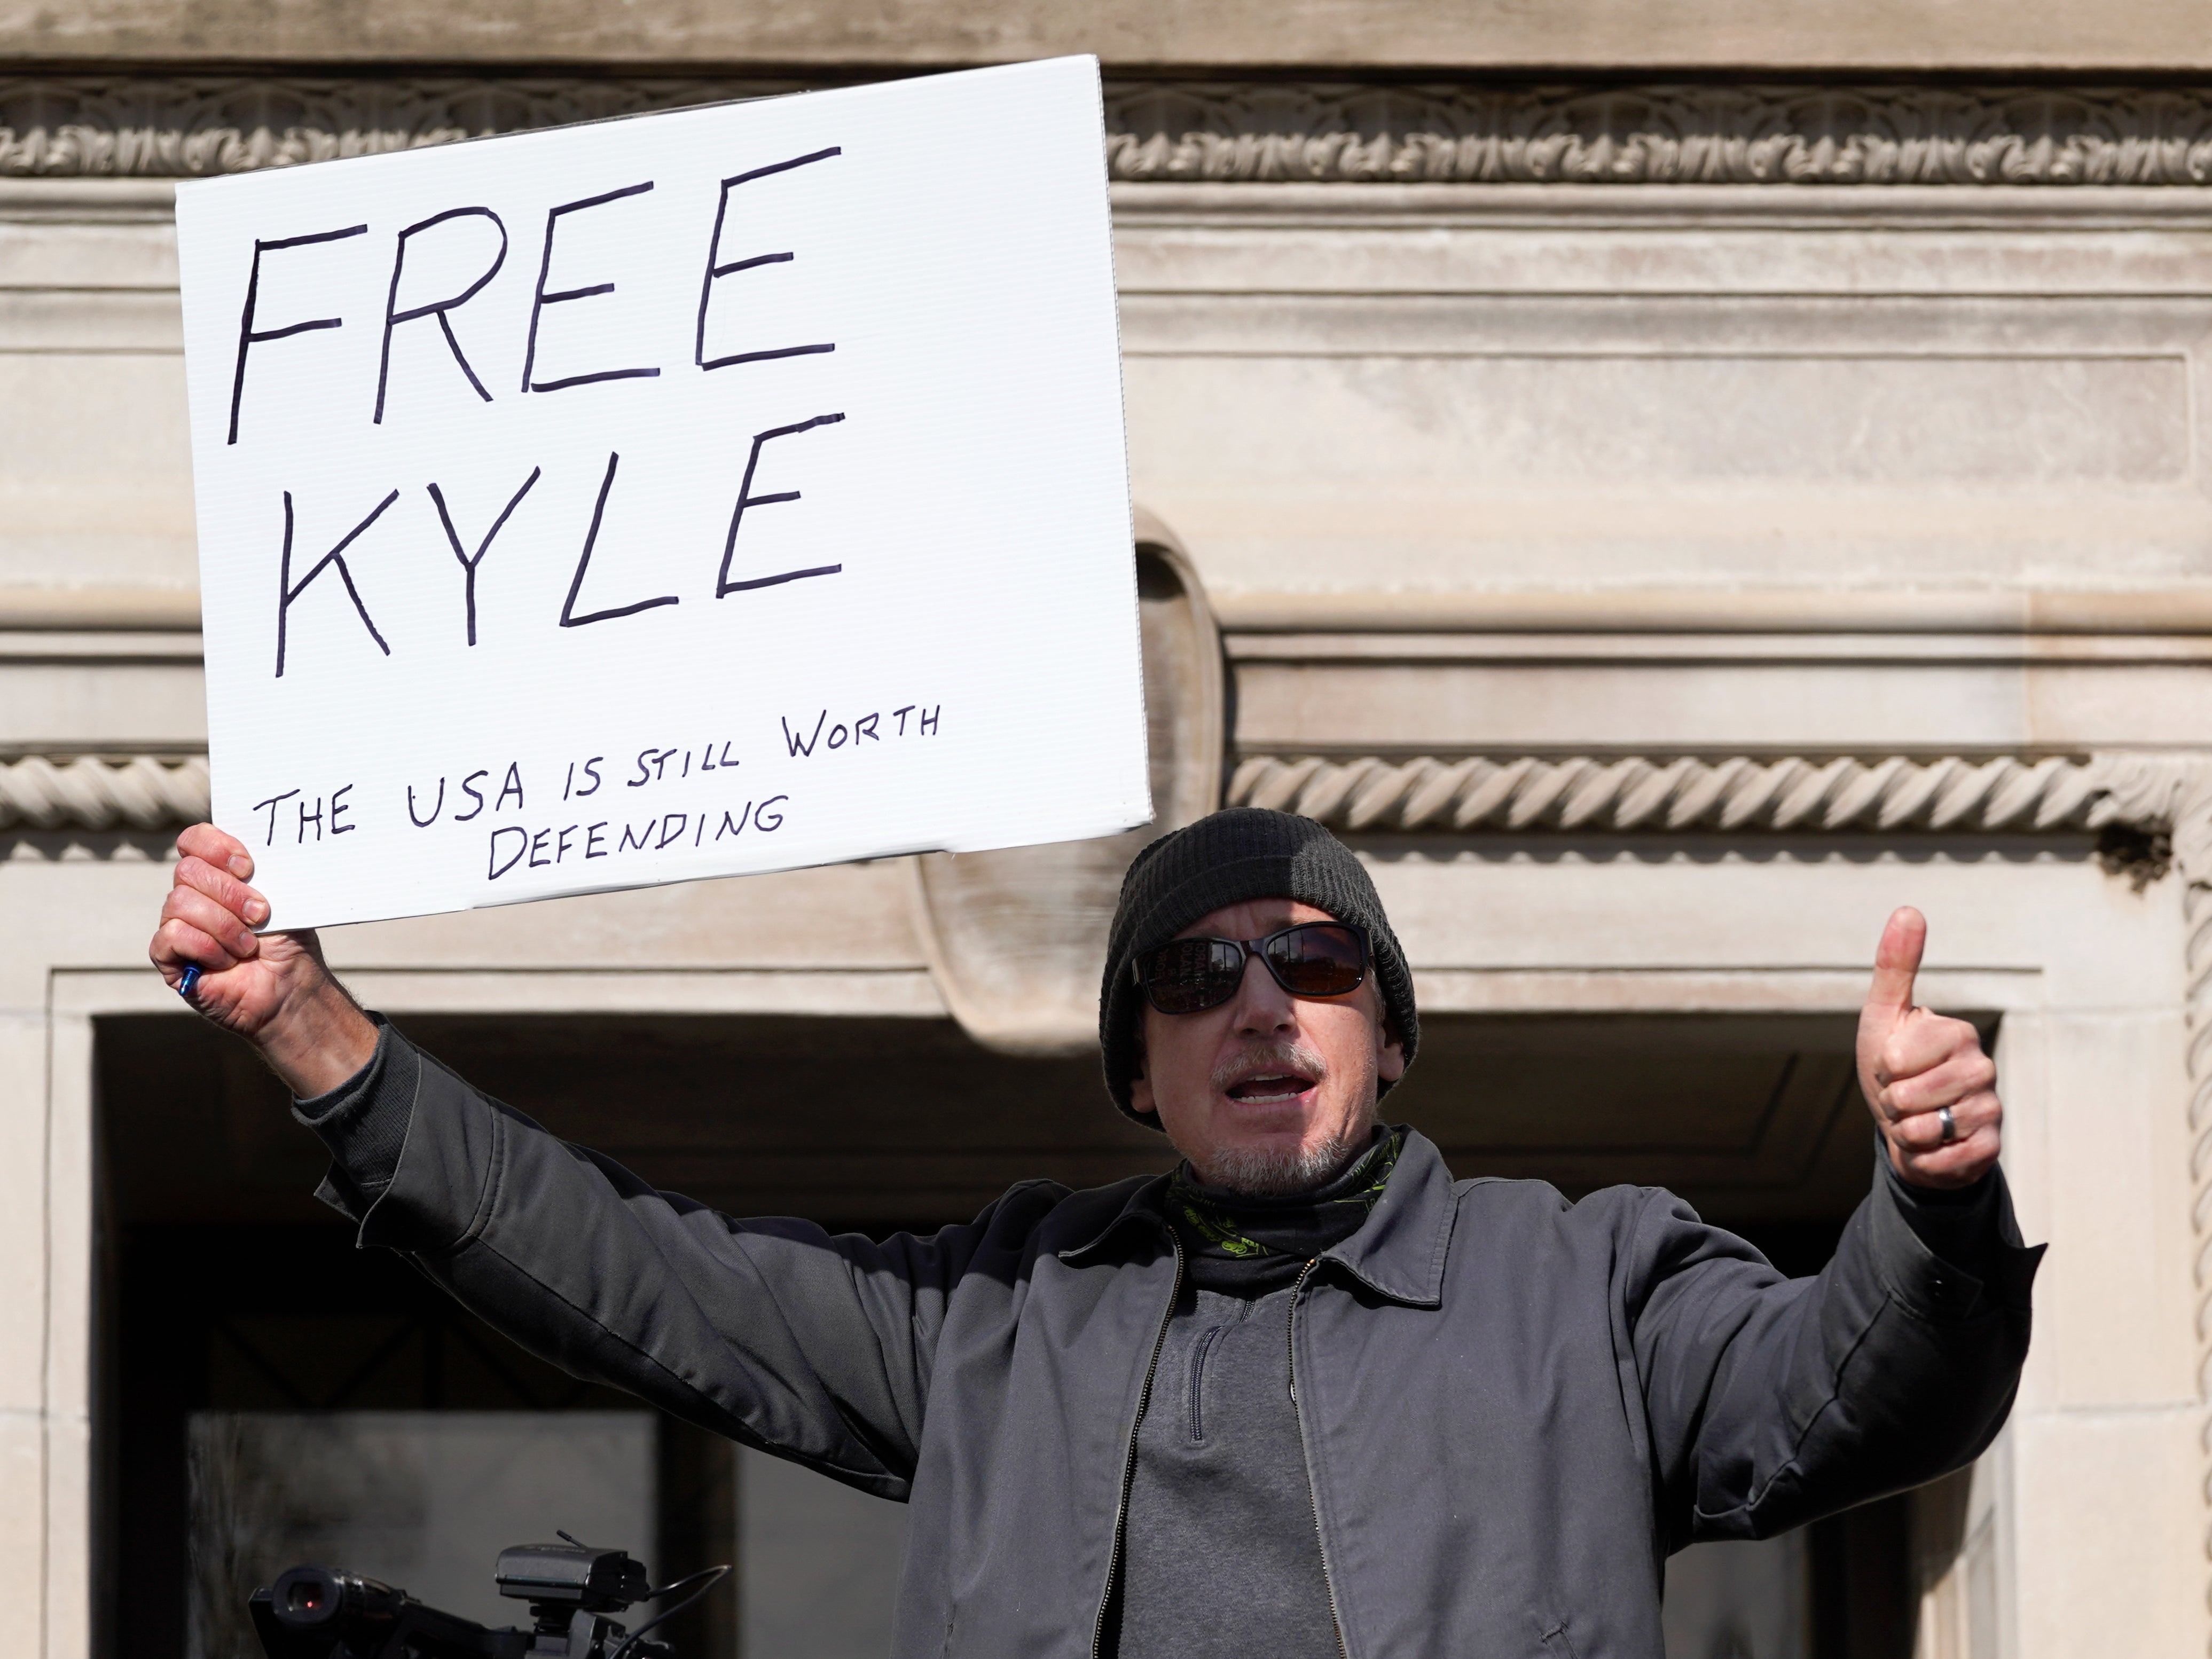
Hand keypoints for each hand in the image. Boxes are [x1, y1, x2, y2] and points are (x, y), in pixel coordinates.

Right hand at [149, 823, 377, 1096]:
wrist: (290, 989)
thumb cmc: (288, 943)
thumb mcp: (282, 899)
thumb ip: (264, 870)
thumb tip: (258, 845)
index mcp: (218, 874)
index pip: (194, 840)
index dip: (215, 846)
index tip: (248, 867)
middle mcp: (192, 895)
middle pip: (187, 871)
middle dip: (230, 893)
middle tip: (261, 915)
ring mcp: (177, 924)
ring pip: (179, 902)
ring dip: (224, 925)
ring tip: (249, 946)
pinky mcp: (168, 956)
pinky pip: (172, 935)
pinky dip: (207, 947)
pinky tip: (227, 961)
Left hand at [1856, 906, 2001, 1188]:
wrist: (1909, 1128)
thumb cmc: (1893, 1066)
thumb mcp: (1884, 1015)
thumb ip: (1895, 965)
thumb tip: (1909, 908)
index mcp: (1957, 1033)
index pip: (1896, 1059)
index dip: (1882, 1069)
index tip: (1893, 1065)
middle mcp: (1982, 1068)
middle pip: (1907, 1095)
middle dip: (1890, 1101)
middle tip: (1902, 1095)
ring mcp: (1991, 1109)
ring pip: (1923, 1128)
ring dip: (1905, 1131)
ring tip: (1917, 1118)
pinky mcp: (1991, 1149)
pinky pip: (1944, 1159)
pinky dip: (1925, 1158)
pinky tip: (1934, 1145)